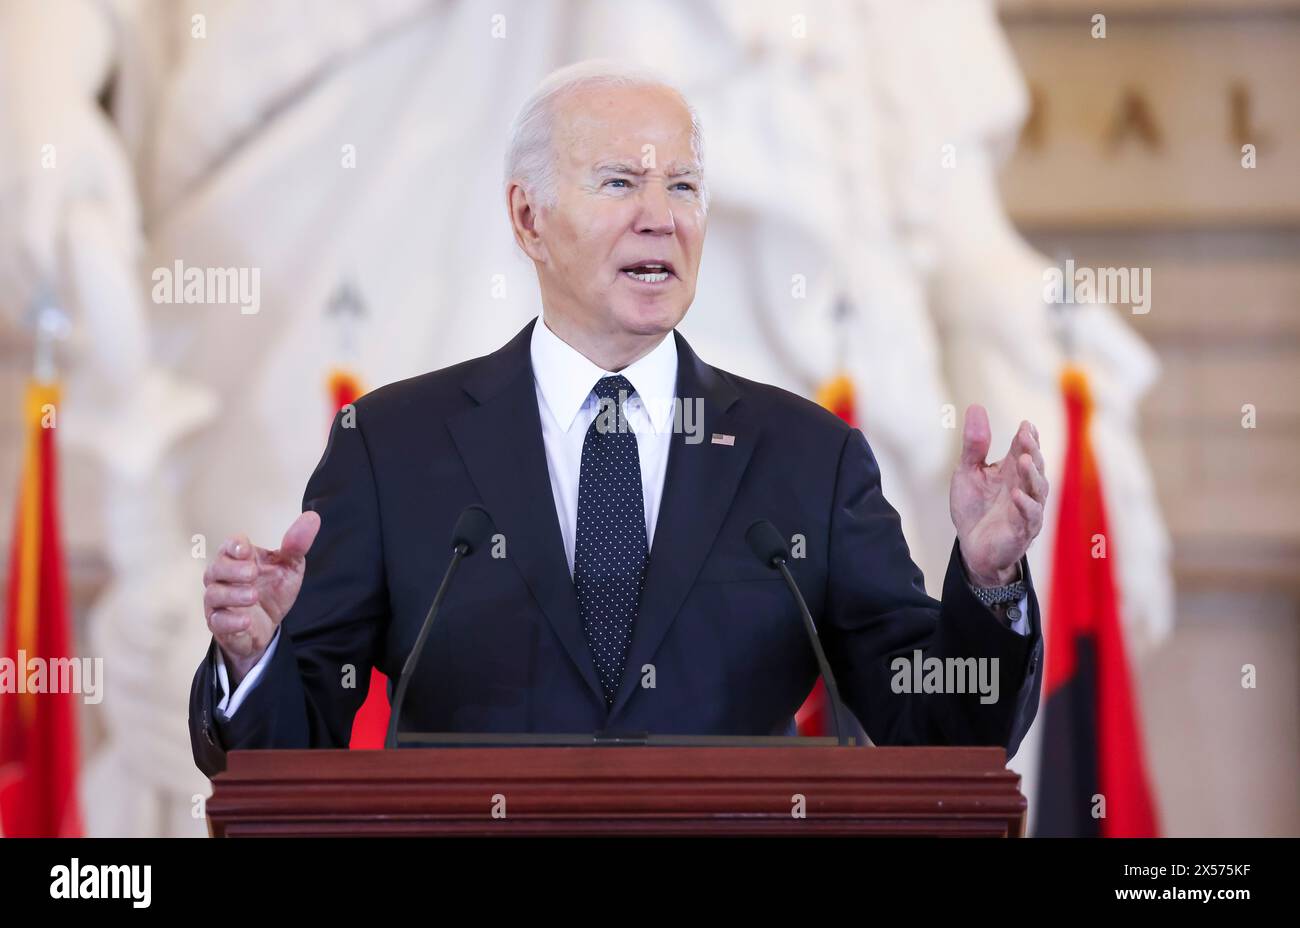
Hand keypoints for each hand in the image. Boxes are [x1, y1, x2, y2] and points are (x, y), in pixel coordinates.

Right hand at [203, 511, 320, 684]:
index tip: (245, 549)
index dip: (234, 545)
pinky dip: (230, 621)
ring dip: (232, 595)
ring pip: (213, 595)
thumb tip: (312, 517)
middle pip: (215, 568)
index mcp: (238, 559)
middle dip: (232, 569)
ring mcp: (218, 602)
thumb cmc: (272, 589)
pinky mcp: (220, 625)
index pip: (229, 546)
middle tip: (253, 572)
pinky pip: (217, 622)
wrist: (268, 625)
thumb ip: (296, 545)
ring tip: (253, 596)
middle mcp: (223, 578)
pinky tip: (246, 620)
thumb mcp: (289, 567)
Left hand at [949, 405, 1047, 586]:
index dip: (1026, 437)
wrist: (972, 546)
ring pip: (1038, 488)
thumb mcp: (968, 471)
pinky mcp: (1023, 529)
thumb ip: (974, 444)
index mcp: (1011, 470)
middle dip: (1031, 450)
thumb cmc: (974, 507)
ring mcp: (1027, 507)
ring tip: (1024, 459)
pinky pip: (1030, 516)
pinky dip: (1025, 505)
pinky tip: (1017, 495)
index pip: (1023, 448)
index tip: (1025, 424)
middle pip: (1033, 465)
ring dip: (1032, 474)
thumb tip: (976, 406)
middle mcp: (1024, 486)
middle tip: (1025, 436)